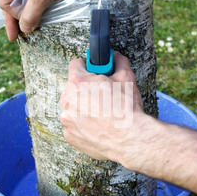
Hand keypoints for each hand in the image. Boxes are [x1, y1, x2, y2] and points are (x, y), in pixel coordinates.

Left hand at [59, 51, 147, 165]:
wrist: (129, 139)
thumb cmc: (126, 108)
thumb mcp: (126, 78)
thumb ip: (118, 62)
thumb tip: (116, 56)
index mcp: (77, 82)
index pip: (75, 64)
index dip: (87, 66)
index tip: (94, 71)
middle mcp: (67, 100)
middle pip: (73, 88)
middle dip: (86, 89)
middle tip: (103, 96)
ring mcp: (67, 119)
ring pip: (73, 107)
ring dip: (84, 108)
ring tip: (102, 114)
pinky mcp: (70, 136)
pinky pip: (74, 126)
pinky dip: (84, 125)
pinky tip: (99, 127)